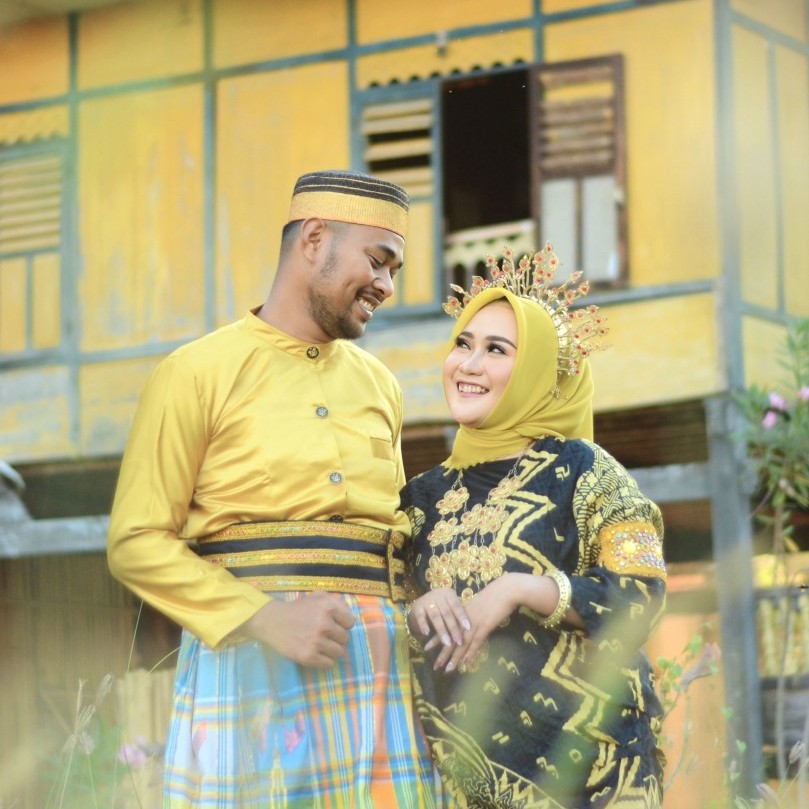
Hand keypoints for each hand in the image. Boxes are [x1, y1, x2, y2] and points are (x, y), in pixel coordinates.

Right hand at [240, 592, 355, 667]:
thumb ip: (336, 602)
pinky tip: (317, 653)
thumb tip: (351, 616)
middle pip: (345, 638)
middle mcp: (324, 624)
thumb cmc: (298, 609)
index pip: (350, 622)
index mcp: (328, 607)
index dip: (343, 624)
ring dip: (332, 650)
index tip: (335, 625)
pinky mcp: (308, 656)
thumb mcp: (317, 596)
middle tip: (326, 635)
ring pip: (339, 652)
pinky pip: (328, 663)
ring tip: (322, 645)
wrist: (273, 621)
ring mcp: (316, 642)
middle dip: (337, 637)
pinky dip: (325, 660)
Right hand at [408, 589, 470, 650]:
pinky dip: (423, 625)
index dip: (462, 616)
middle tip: (459, 641)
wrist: (421, 602)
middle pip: (446, 613)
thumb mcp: (450, 606)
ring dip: (442, 630)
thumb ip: (457, 614)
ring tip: (447, 643)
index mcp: (448, 593)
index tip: (468, 628)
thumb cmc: (442, 606)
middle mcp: (437, 595)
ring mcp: (426, 601)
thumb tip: (471, 630)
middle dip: (453, 628)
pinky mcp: (417, 607)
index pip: (456, 605)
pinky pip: (420, 617)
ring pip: (435, 616)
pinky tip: (427, 634)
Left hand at [432, 575, 518, 672]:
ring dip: (455, 657)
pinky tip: (465, 661)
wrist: (507, 590)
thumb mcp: (479, 606)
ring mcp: (475, 622)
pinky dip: (470, 652)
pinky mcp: (486, 625)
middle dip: (443, 653)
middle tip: (435, 666)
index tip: (426, 647)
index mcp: (462, 613)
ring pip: (462, 643)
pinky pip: (476, 641)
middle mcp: (465, 619)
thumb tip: (467, 625)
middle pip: (452, 638)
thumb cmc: (495, 596)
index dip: (436, 638)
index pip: (446, 628)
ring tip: (447, 669)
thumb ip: (472, 615)